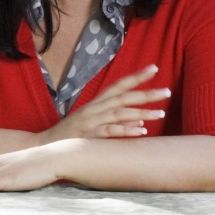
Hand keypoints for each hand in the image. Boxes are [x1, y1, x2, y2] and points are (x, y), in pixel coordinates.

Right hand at [38, 65, 170, 141]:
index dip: (136, 76)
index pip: (119, 85)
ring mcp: (91, 121)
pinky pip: (110, 132)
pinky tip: (141, 131)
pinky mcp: (89, 136)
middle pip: (123, 97)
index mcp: (96, 103)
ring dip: (141, 113)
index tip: (154, 68)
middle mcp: (95, 108)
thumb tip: (140, 121)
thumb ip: (116, 120)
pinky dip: (126, 130)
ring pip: (120, 113)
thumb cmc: (73, 135)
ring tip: (160, 114)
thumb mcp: (94, 123)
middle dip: (146, 93)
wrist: (47, 146)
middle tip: (167, 91)